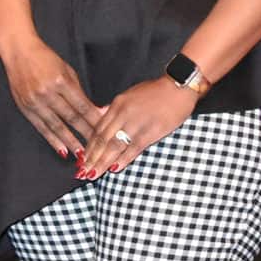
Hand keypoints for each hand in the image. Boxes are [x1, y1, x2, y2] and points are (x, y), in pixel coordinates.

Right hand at [1, 37, 103, 158]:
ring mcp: (36, 101)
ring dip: (70, 141)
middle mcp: (48, 93)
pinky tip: (62, 150)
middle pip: (71, 117)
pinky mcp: (26, 108)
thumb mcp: (66, 70)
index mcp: (61, 81)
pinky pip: (42, 128)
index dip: (93, 120)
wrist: (19, 52)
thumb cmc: (46, 59)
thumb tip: (96, 109)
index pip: (81, 105)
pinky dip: (53, 140)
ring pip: (57, 126)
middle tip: (98, 147)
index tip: (104, 131)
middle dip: (85, 133)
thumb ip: (79, 91)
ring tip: (82, 155)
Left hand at [79, 77, 197, 179]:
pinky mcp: (151, 131)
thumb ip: (114, 107)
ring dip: (102, 162)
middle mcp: (124, 113)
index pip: (98, 128)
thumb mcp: (130, 94)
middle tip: (82, 171)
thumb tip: (100, 115)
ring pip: (115, 146)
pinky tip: (115, 169)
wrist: (178, 86)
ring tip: (93, 174)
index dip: (89, 145)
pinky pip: (134, 148)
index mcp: (117, 104)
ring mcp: (137, 123)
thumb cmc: (155, 90)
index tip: (82, 157)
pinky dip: (123, 160)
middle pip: (103, 139)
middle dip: (92, 157)